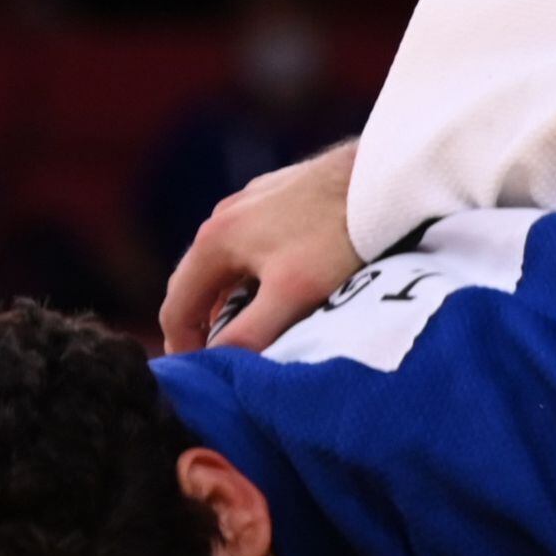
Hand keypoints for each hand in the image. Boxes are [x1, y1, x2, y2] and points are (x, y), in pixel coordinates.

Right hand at [160, 140, 361, 353]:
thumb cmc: (335, 235)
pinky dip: (254, 274)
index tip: (196, 376)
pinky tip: (280, 287)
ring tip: (249, 330)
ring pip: (228, 262)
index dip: (181, 346)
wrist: (379, 179)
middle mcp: (223, 215)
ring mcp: (251, 201)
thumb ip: (252, 330)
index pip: (177, 304)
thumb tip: (218, 360)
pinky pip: (254, 244)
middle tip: (217, 359)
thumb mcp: (292, 293)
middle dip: (201, 323)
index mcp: (214, 240)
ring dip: (229, 298)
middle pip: (198, 282)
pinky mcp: (281, 196)